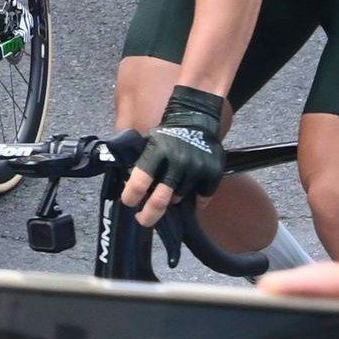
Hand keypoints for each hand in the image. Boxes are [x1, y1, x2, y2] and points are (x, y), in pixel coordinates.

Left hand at [120, 83, 231, 228]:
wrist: (195, 119)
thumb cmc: (166, 135)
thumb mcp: (147, 143)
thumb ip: (139, 162)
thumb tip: (126, 187)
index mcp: (156, 153)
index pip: (139, 182)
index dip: (131, 197)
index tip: (129, 203)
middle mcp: (177, 162)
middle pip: (161, 199)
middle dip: (149, 215)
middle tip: (143, 220)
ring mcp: (196, 168)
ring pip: (179, 198)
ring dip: (171, 201)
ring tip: (167, 197)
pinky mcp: (213, 173)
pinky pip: (202, 197)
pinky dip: (194, 201)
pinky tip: (188, 197)